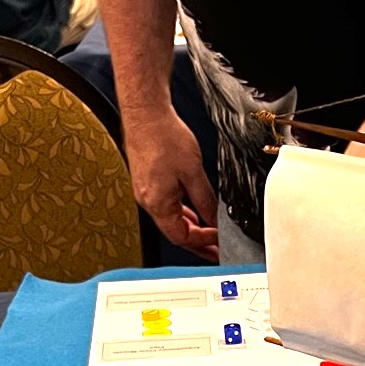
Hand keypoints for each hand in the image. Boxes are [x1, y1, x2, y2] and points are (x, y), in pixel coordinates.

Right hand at [123, 109, 218, 261]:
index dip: (203, 242)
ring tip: (208, 235)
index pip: (182, 236)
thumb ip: (206, 200)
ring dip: (190, 228)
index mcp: (158, 204)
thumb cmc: (163, 136)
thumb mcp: (194, 172)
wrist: (145, 113)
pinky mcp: (148, 182)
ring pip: (171, 220)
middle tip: (215, 252)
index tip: (219, 241)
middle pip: (176, 233)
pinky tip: (193, 211)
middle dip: (198, 244)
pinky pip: (166, 206)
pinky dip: (182, 213)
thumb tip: (214, 219)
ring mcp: (146, 193)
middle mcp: (148, 201)